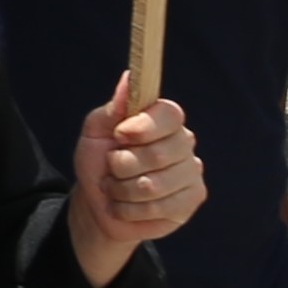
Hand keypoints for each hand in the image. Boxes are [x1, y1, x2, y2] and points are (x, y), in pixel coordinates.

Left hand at [68, 73, 203, 254]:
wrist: (99, 205)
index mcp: (163, 119)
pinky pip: (159, 208)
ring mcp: (192, 172)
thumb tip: (128, 78)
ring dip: (122, 191)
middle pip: (159, 154)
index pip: (170, 114)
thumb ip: (112, 109)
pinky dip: (130, 209)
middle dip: (122, 165)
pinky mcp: (192, 199)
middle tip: (112, 168)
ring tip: (116, 188)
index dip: (143, 127)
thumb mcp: (95, 132)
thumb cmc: (98, 162)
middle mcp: (183, 142)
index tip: (119, 135)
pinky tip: (126, 206)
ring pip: (154, 185)